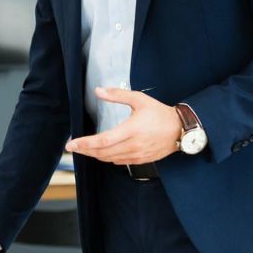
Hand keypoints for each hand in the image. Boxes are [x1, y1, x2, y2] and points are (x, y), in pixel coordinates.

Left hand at [64, 87, 182, 164]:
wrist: (180, 129)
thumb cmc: (160, 113)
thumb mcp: (139, 99)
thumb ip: (117, 95)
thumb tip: (98, 91)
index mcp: (132, 129)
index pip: (103, 140)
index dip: (84, 143)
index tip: (71, 144)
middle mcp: (133, 145)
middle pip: (102, 152)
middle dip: (85, 150)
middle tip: (73, 147)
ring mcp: (137, 155)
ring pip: (109, 159)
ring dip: (95, 154)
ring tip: (85, 148)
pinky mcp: (141, 160)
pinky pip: (119, 162)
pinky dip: (108, 157)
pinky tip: (103, 152)